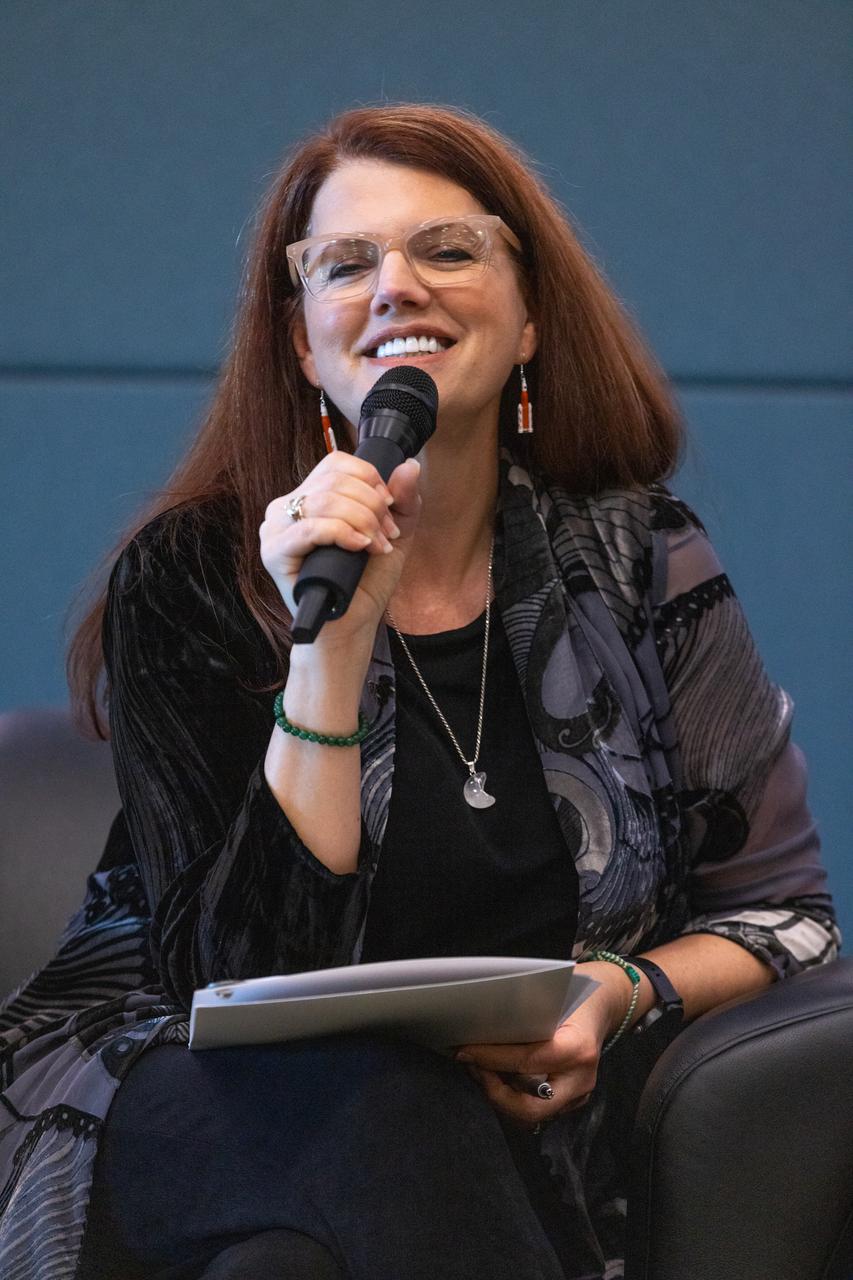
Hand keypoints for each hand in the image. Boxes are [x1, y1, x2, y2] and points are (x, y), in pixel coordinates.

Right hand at [260, 452, 421, 645]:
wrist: (350, 626)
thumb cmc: (364, 583)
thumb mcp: (393, 535)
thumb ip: (404, 501)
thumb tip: (409, 466)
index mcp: (308, 497)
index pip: (336, 463)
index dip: (369, 480)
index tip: (389, 509)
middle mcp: (286, 508)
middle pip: (334, 480)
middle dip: (372, 505)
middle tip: (386, 534)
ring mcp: (275, 529)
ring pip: (324, 500)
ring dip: (362, 520)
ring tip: (375, 546)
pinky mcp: (273, 552)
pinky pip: (309, 528)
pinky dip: (342, 533)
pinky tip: (359, 547)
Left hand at [454, 960, 635, 1128]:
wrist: (604, 1004)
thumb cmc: (574, 994)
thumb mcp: (550, 998)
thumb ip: (521, 1017)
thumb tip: (478, 1027)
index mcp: (577, 1049)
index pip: (525, 1062)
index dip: (490, 1058)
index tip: (464, 1050)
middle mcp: (581, 1079)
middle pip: (529, 1108)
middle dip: (494, 1093)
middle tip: (473, 1068)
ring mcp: (580, 1094)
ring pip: (531, 1115)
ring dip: (501, 1097)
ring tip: (481, 1071)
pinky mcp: (574, 1100)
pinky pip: (538, 1108)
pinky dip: (514, 1096)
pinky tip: (499, 1076)